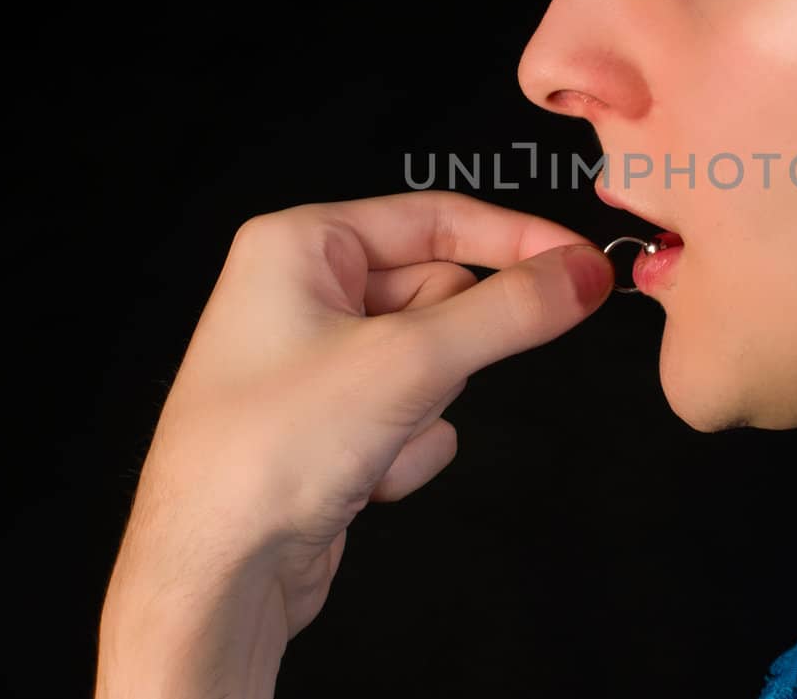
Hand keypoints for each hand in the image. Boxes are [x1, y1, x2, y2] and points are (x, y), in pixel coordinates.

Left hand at [95, 190, 614, 698]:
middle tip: (413, 385)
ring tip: (367, 439)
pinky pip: (416, 414)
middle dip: (443, 356)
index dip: (516, 240)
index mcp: (298, 246)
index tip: (582, 262)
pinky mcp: (334, 423)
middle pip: (442, 295)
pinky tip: (357, 477)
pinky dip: (406, 450)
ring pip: (436, 362)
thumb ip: (510, 311)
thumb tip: (581, 274)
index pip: (436, 217)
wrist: (213, 578)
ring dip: (424, 410)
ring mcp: (318, 363)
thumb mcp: (407, 363)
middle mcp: (301, 294)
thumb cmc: (261, 456)